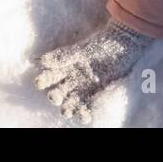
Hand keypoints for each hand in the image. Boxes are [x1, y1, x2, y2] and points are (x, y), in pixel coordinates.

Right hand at [33, 17, 152, 123]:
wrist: (123, 47)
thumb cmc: (101, 45)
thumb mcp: (81, 51)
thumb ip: (63, 57)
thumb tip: (40, 61)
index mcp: (66, 67)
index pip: (50, 75)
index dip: (44, 79)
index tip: (39, 82)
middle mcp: (72, 79)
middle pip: (59, 91)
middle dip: (55, 96)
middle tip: (55, 97)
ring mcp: (83, 88)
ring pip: (71, 101)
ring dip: (68, 108)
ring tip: (67, 111)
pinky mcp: (95, 94)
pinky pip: (86, 106)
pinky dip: (84, 112)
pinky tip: (85, 116)